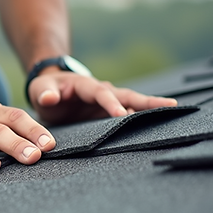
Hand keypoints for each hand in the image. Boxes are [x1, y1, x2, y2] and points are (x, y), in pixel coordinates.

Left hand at [28, 69, 176, 124]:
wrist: (50, 90)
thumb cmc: (45, 89)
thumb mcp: (40, 90)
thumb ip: (43, 94)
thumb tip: (50, 98)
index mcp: (85, 85)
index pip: (101, 93)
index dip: (111, 103)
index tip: (121, 115)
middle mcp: (102, 92)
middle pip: (127, 95)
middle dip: (146, 101)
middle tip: (170, 106)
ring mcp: (108, 103)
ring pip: (132, 105)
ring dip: (150, 108)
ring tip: (173, 112)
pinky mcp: (109, 113)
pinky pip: (128, 115)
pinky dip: (142, 119)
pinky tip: (158, 126)